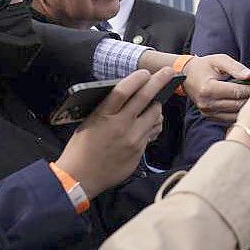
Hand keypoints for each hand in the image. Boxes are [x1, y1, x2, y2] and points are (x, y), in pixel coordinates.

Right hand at [55, 68, 174, 198]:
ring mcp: (132, 138)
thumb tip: (128, 96)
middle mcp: (120, 125)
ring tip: (156, 101)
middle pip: (144, 98)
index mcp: (102, 116)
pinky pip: (152, 131)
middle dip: (159, 82)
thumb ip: (108, 110)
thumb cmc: (81, 148)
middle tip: (168, 72)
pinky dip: (153, 124)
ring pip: (154, 115)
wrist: (80, 177)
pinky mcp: (139, 150)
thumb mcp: (89, 123)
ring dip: (157, 105)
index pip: (123, 91)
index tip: (145, 72)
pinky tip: (152, 121)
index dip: (136, 79)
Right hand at [182, 54, 249, 122]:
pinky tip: (247, 107)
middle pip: (237, 105)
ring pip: (234, 114)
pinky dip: (239, 113)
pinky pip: (229, 118)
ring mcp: (207, 112)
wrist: (186, 75)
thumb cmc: (203, 66)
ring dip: (248, 109)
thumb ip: (235, 67)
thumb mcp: (219, 60)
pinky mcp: (209, 116)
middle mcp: (207, 103)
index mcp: (208, 88)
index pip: (236, 92)